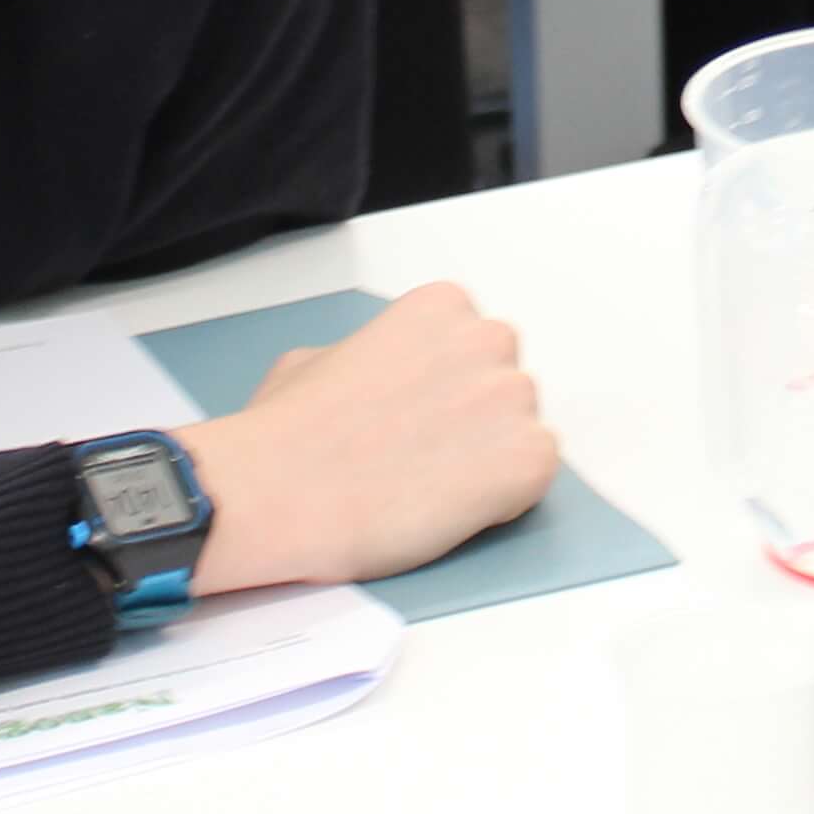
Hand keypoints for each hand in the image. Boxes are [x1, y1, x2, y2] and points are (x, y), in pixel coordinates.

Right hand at [182, 280, 557, 587]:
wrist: (276, 493)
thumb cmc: (286, 435)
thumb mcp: (317, 358)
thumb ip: (375, 354)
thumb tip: (388, 374)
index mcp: (442, 307)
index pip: (476, 348)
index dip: (447, 391)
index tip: (415, 419)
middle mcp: (487, 340)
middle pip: (507, 386)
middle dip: (475, 422)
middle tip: (423, 458)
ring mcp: (511, 399)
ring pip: (524, 431)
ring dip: (489, 459)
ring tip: (428, 487)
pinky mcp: (527, 461)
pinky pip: (537, 476)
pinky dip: (505, 499)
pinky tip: (450, 507)